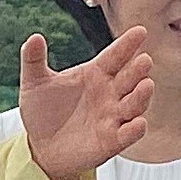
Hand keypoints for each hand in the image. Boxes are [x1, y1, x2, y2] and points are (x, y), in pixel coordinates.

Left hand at [16, 29, 158, 179]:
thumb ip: (34, 60)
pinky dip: (135, 129)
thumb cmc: (43, 112)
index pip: (115, 56)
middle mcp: (109, 93)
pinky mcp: (111, 141)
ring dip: (141, 96)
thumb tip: (34, 38)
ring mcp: (112, 117)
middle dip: (138, 70)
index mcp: (95, 74)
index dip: (127, 45)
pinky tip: (139, 123)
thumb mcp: (35, 83)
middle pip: (129, 78)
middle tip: (144, 60)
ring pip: (134, 104)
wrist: (40, 147)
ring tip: (146, 85)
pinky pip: (127, 135)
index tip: (140, 31)